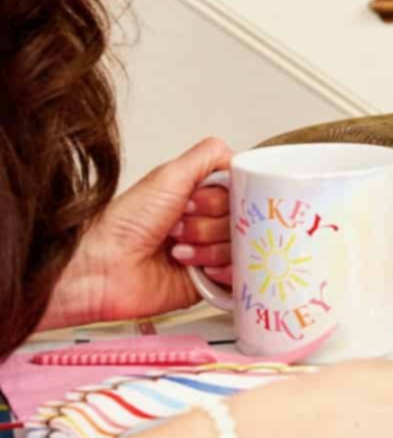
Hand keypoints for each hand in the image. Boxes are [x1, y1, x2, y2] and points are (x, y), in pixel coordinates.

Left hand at [43, 137, 232, 327]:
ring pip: (242, 247)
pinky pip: (239, 276)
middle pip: (243, 220)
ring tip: (177, 248)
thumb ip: (209, 156)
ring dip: (208, 247)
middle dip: (210, 223)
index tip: (197, 201)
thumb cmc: (124, 223)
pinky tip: (195, 268)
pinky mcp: (209, 282)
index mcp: (198, 196)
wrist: (104, 267)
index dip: (222, 197)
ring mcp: (209, 253)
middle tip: (180, 224)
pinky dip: (222, 271)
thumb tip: (237, 156)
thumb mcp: (169, 175)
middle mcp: (205, 222)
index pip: (240, 192)